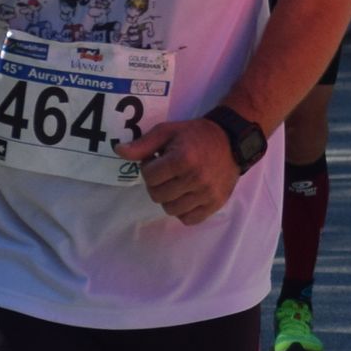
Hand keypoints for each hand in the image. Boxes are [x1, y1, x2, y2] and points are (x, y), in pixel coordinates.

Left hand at [119, 117, 243, 224]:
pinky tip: (187, 196)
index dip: (149, 167)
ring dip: (169, 198)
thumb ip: (143, 144)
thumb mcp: (168, 131)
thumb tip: (118, 151)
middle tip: (168, 173)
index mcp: (183, 159)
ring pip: (171, 209)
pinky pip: (189, 219)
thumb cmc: (196, 135)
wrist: (233, 141)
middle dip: (157, 184)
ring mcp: (207, 193)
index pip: (148, 176)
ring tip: (177, 184)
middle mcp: (196, 179)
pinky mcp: (216, 203)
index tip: (158, 159)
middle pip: (157, 195)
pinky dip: (184, 211)